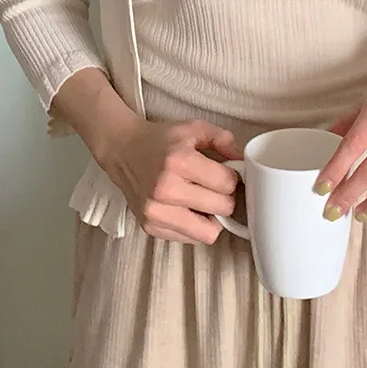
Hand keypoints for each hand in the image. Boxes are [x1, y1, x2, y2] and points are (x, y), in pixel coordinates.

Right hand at [120, 107, 241, 240]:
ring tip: (204, 203)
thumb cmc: (161, 140)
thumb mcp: (192, 128)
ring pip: (207, 233)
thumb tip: (243, 161)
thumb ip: (222, 139)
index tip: (227, 174)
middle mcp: (166, 190)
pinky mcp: (151, 228)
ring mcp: (157, 213)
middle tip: (217, 189)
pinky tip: (188, 210)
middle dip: (225, 198)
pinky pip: (189, 239)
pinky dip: (194, 227)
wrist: (123, 150)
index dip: (233, 178)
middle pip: (221, 209)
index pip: (226, 184)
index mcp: (179, 161)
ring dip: (212, 219)